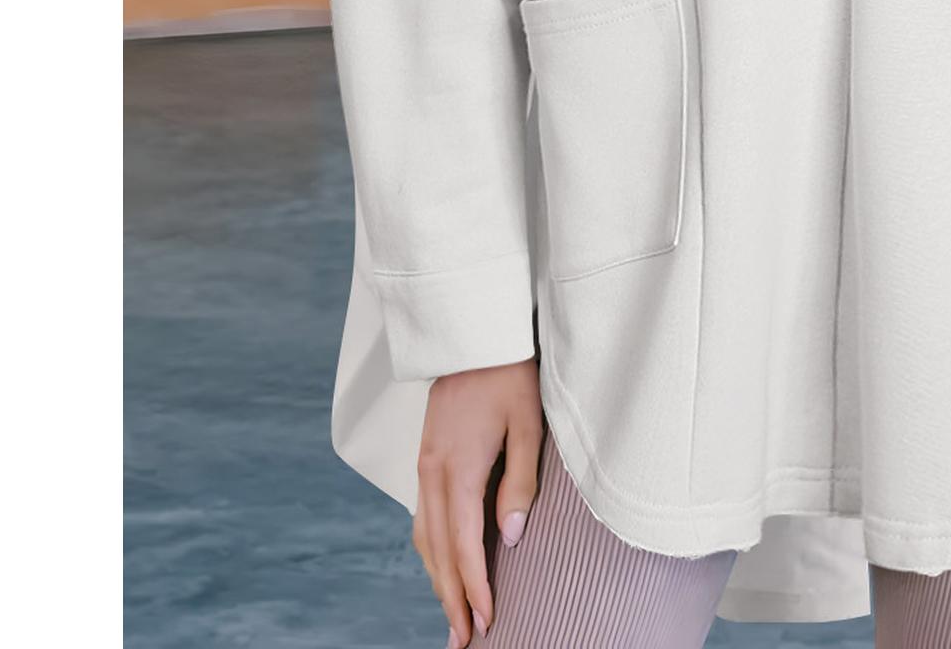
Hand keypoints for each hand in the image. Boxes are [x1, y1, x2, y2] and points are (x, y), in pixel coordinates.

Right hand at [413, 357, 542, 644]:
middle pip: (437, 550)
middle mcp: (432, 471)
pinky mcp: (426, 456)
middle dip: (451, 597)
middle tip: (464, 638)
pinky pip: (423, 515)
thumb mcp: (526, 424)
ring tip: (453, 612)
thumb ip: (519, 483)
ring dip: (438, 577)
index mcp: (457, 466)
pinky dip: (432, 549)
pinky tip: (444, 563)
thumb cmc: (510, 372)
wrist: (475, 332)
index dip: (474, 587)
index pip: (463, 544)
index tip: (485, 621)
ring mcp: (424, 464)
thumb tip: (510, 538)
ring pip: (424, 536)